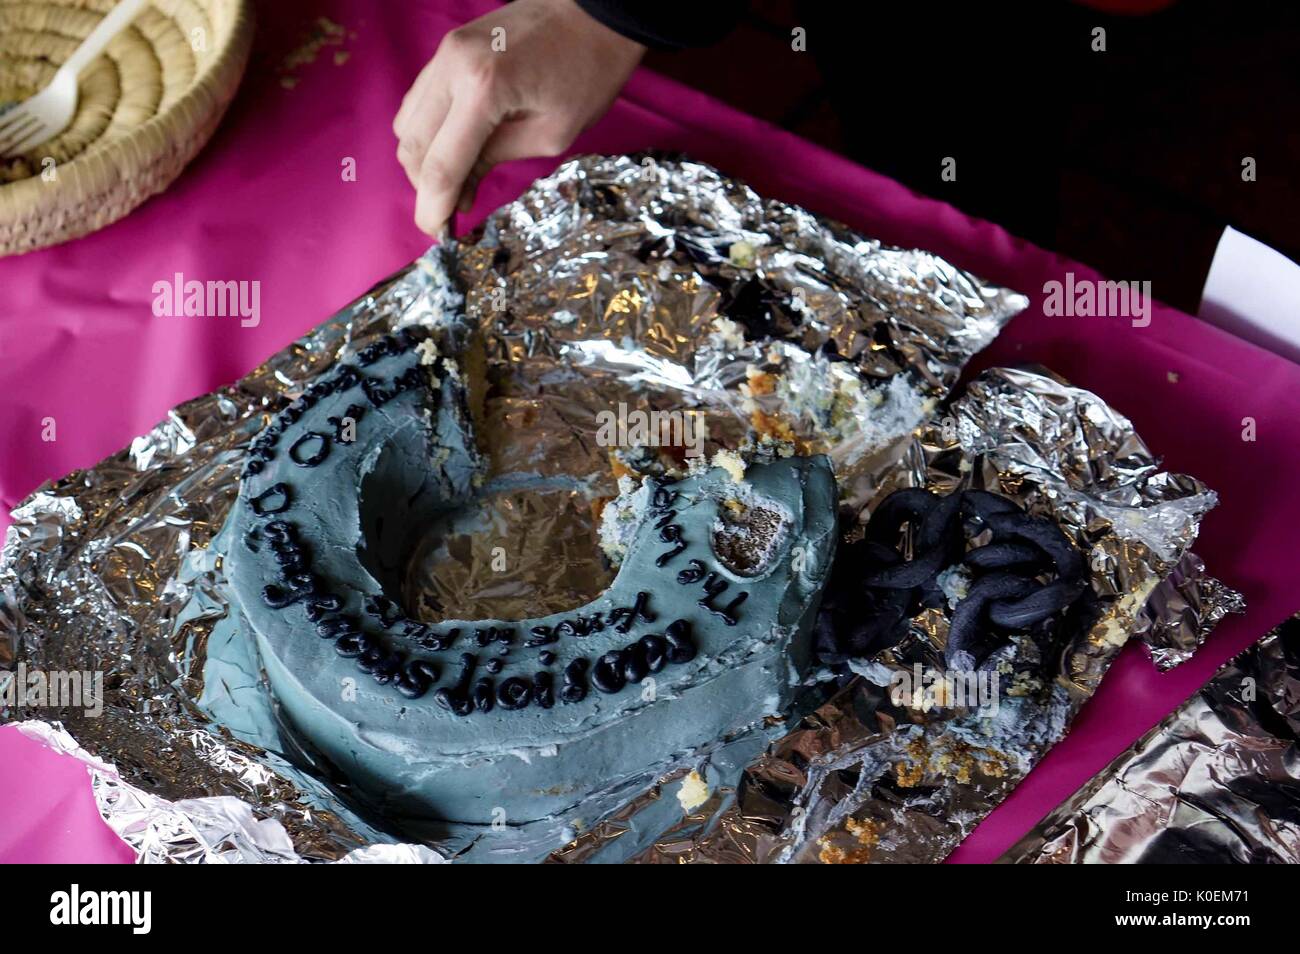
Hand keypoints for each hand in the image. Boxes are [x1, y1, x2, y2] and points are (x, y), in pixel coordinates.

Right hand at [394, 0, 645, 235]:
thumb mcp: (551, 132)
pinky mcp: (446, 48)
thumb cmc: (587, 71)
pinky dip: (427, 132)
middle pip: (411, 145)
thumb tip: (459, 191)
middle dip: (425, 187)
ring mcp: (444, 53)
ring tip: (458, 182)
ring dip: (423, 160)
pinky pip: (419, 100)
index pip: (441, 165)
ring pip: (407, 123)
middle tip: (451, 213)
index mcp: (483, 90)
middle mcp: (451, 67)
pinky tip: (455, 150)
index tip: (437, 235)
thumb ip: (495, 159)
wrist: (594, 10)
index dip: (433, 207)